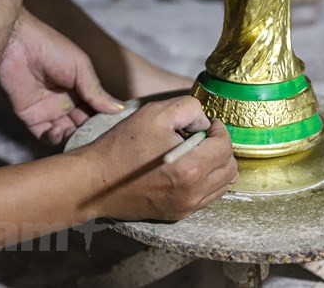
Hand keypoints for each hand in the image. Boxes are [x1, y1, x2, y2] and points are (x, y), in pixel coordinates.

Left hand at [0, 9, 124, 144]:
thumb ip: (97, 91)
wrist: (17, 45)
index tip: (115, 128)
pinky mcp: (30, 117)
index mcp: (81, 87)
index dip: (106, 119)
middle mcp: (67, 101)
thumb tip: (119, 109)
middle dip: (91, 132)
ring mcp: (49, 110)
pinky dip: (54, 139)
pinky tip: (59, 130)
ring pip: (67, 133)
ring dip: (74, 138)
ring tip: (78, 134)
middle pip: (84, 124)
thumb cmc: (52, 49)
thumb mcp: (81, 68)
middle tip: (98, 137)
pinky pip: (45, 136)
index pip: (98, 109)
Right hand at [77, 96, 236, 220]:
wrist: (94, 182)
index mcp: (190, 167)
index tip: (207, 124)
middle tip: (202, 137)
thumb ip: (189, 109)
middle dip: (220, 148)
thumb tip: (204, 122)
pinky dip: (206, 181)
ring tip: (195, 152)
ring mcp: (186, 207)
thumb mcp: (155, 113)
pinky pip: (207, 197)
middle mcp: (193, 192)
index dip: (219, 130)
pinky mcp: (178, 214)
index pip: (225, 146)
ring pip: (222, 184)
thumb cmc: (122, 146)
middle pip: (229, 167)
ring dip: (216, 165)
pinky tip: (187, 168)